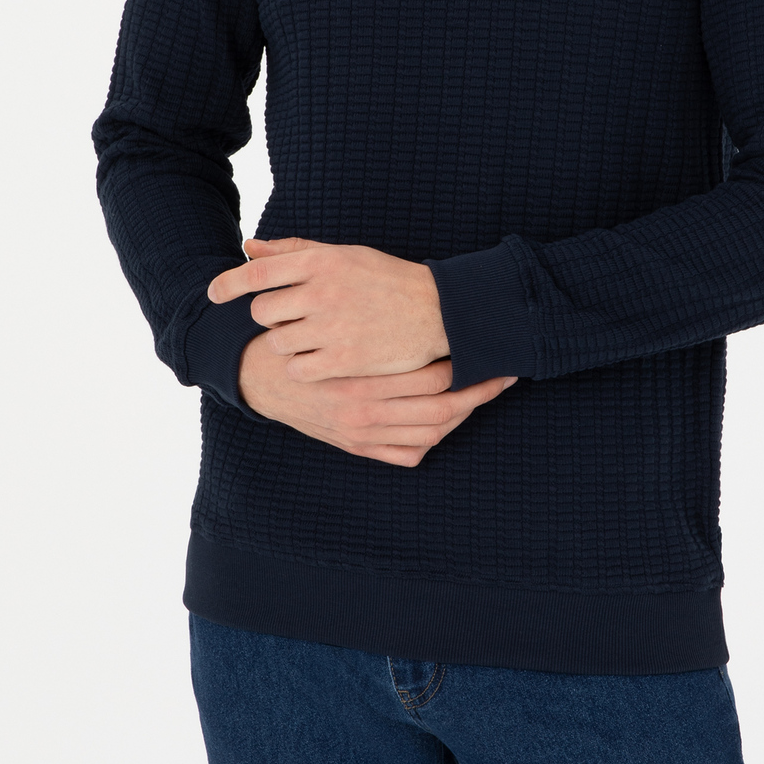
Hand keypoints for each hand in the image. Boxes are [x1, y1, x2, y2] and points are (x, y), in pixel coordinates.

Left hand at [209, 236, 450, 379]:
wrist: (435, 311)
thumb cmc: (384, 278)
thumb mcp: (342, 254)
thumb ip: (294, 249)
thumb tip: (249, 247)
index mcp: (321, 261)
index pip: (257, 272)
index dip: (228, 284)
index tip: (214, 294)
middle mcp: (323, 292)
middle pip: (262, 311)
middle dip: (270, 316)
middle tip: (291, 318)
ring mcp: (332, 328)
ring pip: (277, 342)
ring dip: (286, 343)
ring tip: (308, 339)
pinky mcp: (343, 360)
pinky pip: (297, 369)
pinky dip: (301, 367)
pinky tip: (317, 359)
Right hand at [237, 330, 515, 466]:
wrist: (261, 376)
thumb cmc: (305, 338)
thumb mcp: (330, 318)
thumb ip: (370, 316)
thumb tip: (428, 306)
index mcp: (360, 380)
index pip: (433, 381)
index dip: (466, 370)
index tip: (484, 352)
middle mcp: (362, 414)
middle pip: (440, 412)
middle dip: (478, 395)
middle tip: (503, 376)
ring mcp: (360, 436)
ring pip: (429, 436)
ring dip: (460, 418)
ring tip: (480, 394)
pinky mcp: (357, 448)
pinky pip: (407, 456)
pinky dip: (432, 441)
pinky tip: (446, 421)